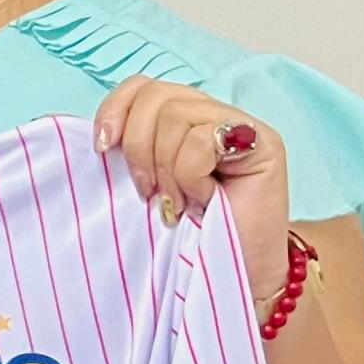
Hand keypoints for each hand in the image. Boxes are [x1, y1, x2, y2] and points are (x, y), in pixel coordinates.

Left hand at [92, 76, 292, 300]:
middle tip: (148, 192)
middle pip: (155, 96)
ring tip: (179, 202)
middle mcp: (212, 115)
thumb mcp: (146, 188)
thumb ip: (131, 154)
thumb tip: (99, 136)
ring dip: (166, 168)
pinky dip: (191, 176)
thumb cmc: (189, 239)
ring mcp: (241, 125)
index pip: (142, 86)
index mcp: (181, 120)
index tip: (102, 149)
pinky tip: (205, 199)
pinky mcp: (263, 141)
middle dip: (138, 147)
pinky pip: (201, 140)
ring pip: (176, 116)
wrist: (233, 278)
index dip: (115, 109)